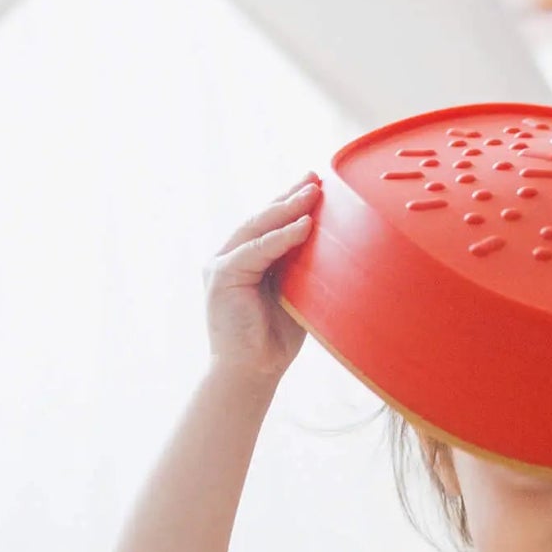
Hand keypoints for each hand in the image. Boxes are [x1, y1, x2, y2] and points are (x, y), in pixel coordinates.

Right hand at [203, 173, 319, 378]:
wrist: (250, 374)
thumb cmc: (273, 342)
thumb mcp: (293, 296)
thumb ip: (300, 270)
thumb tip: (330, 245)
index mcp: (245, 260)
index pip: (268, 225)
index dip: (291, 204)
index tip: (317, 185)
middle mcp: (229, 257)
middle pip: (262, 218)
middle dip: (289, 196)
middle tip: (316, 177)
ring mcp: (221, 264)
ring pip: (257, 228)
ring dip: (287, 209)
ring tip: (313, 193)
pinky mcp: (222, 276)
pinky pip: (257, 250)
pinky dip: (281, 237)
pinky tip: (303, 225)